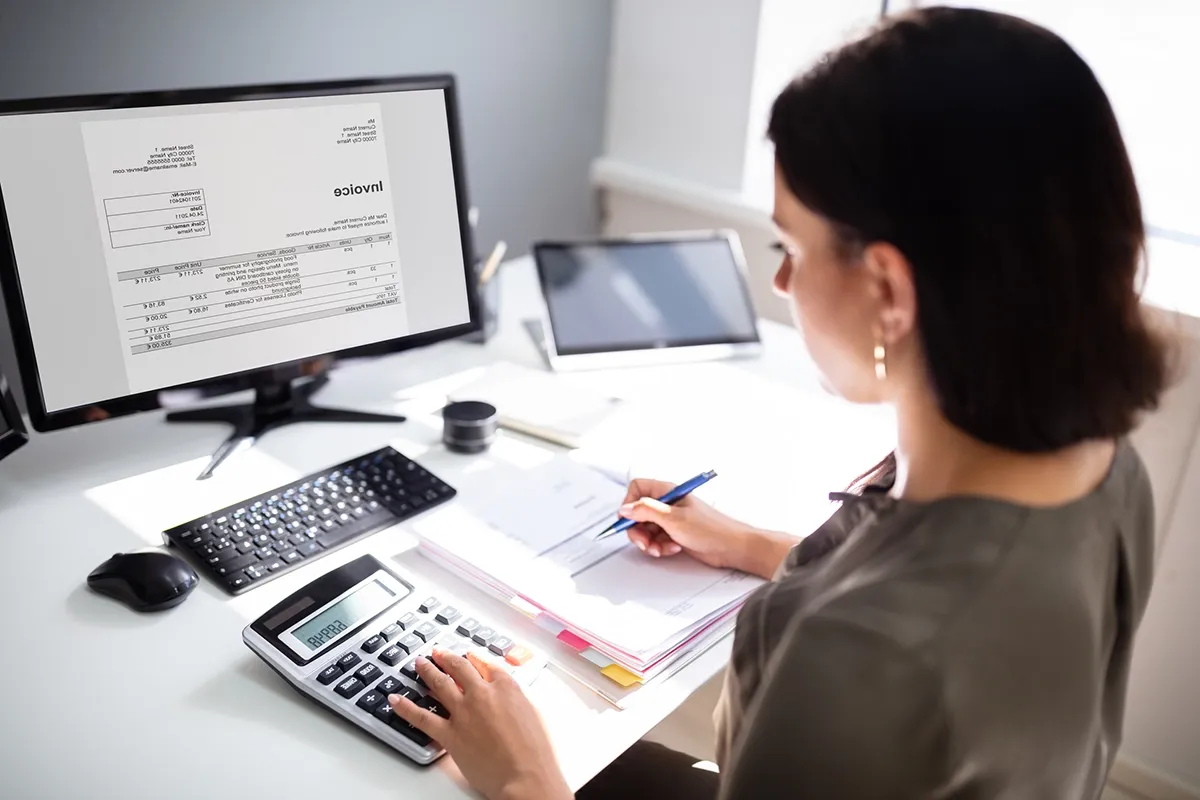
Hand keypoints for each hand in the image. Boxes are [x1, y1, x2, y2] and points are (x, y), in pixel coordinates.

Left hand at [388, 648, 570, 799]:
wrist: (525, 776)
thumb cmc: (536, 752)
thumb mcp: (534, 714)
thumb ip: (517, 700)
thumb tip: (508, 697)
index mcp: (506, 687)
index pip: (486, 664)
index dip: (474, 657)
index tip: (468, 654)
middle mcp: (482, 694)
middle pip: (460, 667)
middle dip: (447, 657)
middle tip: (438, 652)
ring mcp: (463, 713)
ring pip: (440, 684)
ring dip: (427, 671)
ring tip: (419, 663)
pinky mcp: (450, 734)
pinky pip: (422, 717)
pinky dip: (406, 707)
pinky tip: (395, 699)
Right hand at [620, 478, 795, 577]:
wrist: (732, 548)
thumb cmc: (711, 529)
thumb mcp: (674, 519)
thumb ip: (646, 511)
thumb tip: (625, 508)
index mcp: (668, 492)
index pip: (638, 489)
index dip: (630, 504)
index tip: (628, 520)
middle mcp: (667, 504)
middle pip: (638, 513)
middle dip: (638, 530)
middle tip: (644, 543)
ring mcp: (671, 519)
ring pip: (646, 529)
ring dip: (650, 542)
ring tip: (661, 549)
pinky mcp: (675, 534)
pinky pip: (657, 540)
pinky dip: (660, 547)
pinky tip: (672, 549)